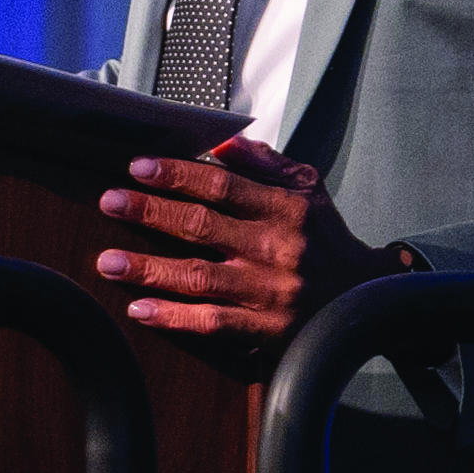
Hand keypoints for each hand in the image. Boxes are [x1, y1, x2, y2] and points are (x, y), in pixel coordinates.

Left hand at [94, 136, 412, 344]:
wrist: (366, 300)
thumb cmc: (325, 238)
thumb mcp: (308, 190)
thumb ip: (266, 163)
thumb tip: (221, 142)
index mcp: (285, 208)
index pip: (222, 185)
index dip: (177, 175)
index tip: (138, 167)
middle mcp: (277, 248)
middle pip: (202, 227)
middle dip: (151, 213)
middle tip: (109, 202)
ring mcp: (270, 292)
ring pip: (200, 278)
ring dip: (150, 270)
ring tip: (107, 262)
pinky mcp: (267, 330)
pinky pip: (214, 324)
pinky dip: (175, 318)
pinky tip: (140, 310)